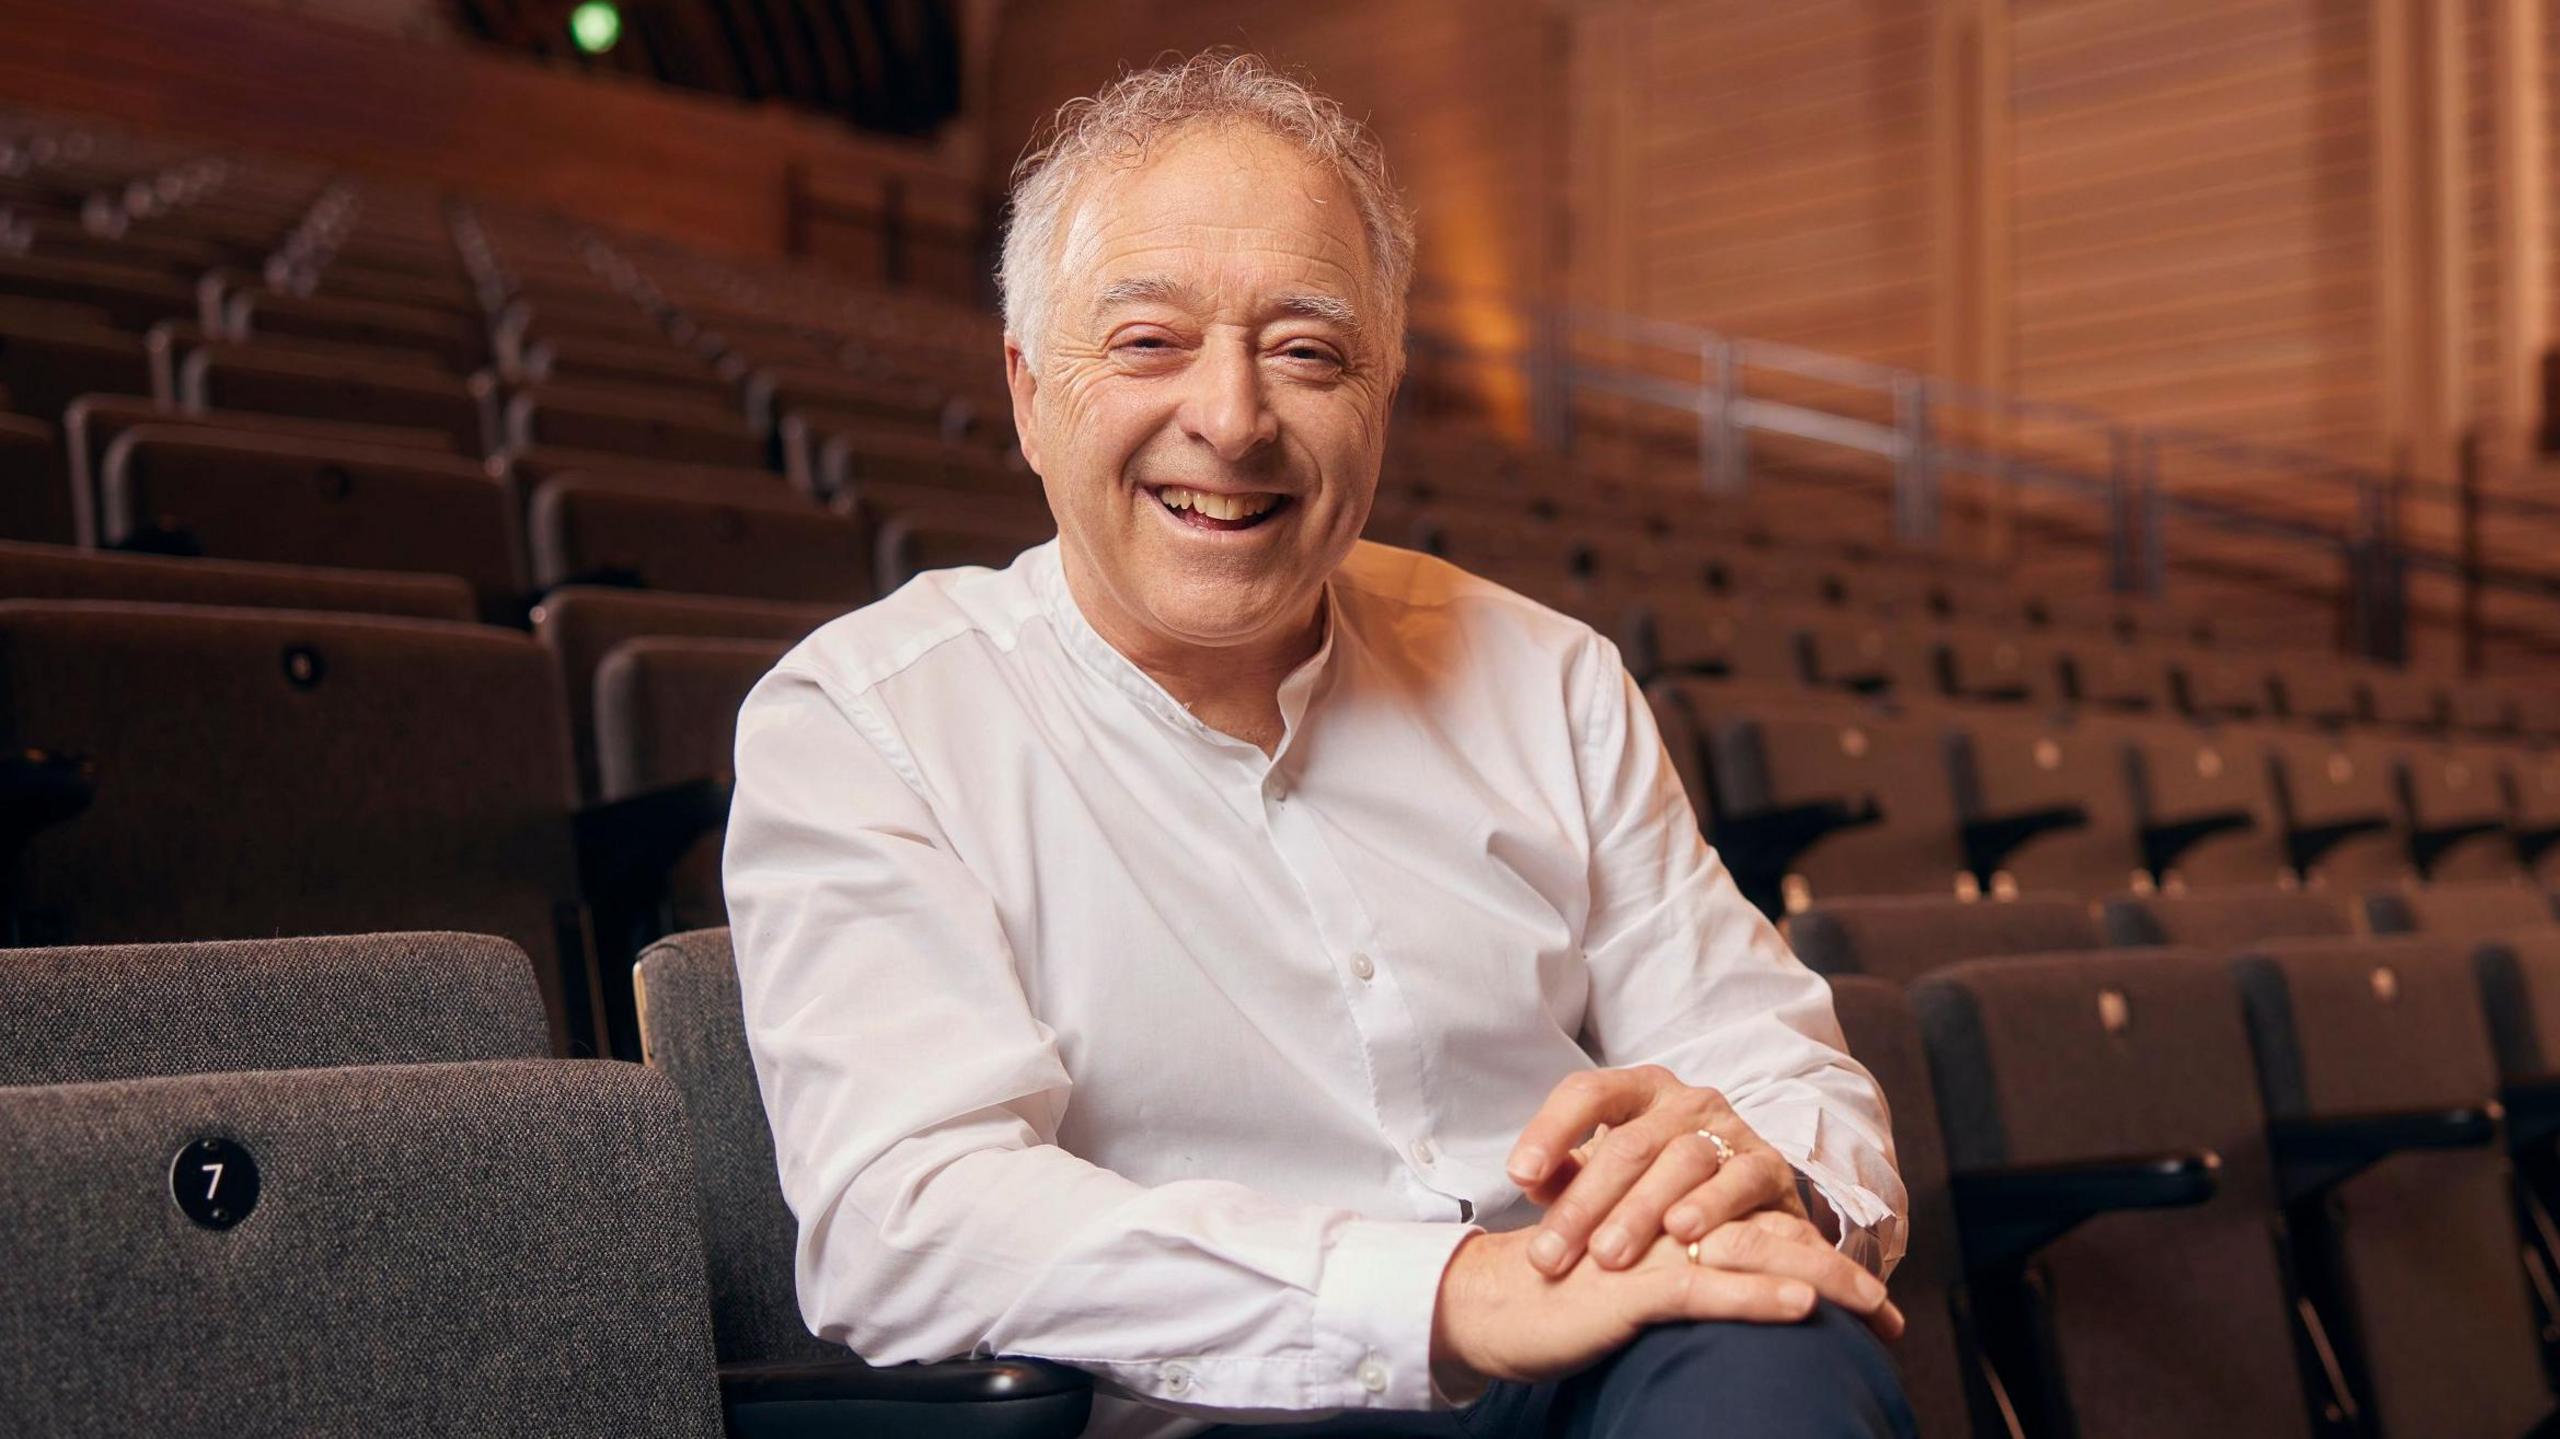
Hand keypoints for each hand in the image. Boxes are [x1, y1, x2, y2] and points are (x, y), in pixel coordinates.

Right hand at [1427, 1213, 1901, 1397]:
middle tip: (1890, 1316)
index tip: (1874, 1313)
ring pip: (1751, 1250)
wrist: (1492, 1305)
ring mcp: (1651, 1248)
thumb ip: (1681, 1273)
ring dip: (1820, 1280)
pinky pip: (1704, 1287)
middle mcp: (1668, 1218)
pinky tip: (1802, 1310)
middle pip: (1772, 1231)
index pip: (1763, 1226)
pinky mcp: (1630, 1284)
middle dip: (1838, 1272)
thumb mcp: (1632, 1280)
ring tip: (1873, 1310)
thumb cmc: (1565, 1295)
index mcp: (1673, 1214)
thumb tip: (1751, 1296)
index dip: (1821, 1258)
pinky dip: (1757, 1298)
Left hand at [1506, 1065, 1811, 1278]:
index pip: (1586, 1093)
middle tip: (1550, 1255)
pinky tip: (1681, 1233)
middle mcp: (1684, 1101)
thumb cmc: (1656, 1189)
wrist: (1747, 1207)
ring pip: (1680, 1161)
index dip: (1550, 1130)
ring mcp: (1729, 1129)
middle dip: (1585, 1203)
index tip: (1517, 1177)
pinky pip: (1740, 1179)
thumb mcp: (1606, 1177)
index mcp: (1637, 1091)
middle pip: (1628, 1143)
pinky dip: (1712, 1205)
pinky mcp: (1768, 1166)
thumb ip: (1565, 1175)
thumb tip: (1528, 1180)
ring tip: (1607, 1256)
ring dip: (1639, 1211)